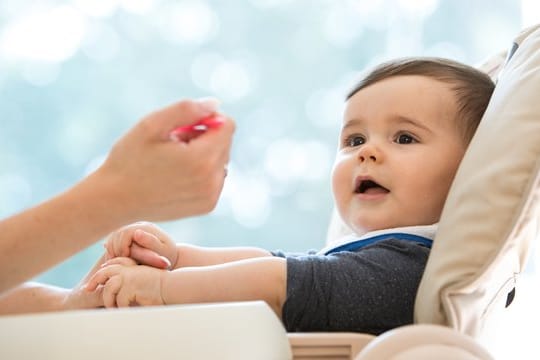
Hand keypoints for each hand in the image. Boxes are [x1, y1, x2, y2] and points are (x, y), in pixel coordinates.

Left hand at [86, 257, 164, 307]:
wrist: (173, 287)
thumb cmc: (163, 286)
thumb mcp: (145, 279)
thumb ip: (134, 279)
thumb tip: (122, 287)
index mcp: (132, 265)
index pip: (113, 264)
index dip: (103, 270)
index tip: (96, 279)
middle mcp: (129, 269)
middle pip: (105, 271)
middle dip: (94, 280)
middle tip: (87, 289)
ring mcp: (129, 277)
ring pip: (109, 288)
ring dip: (108, 300)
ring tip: (112, 308)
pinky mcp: (131, 287)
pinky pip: (119, 300)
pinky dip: (120, 308)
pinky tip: (125, 311)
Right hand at [88, 98, 234, 222]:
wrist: (114, 200)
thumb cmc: (130, 160)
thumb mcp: (152, 125)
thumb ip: (187, 110)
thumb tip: (215, 105)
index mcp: (202, 159)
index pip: (227, 125)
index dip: (205, 118)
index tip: (181, 126)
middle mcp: (213, 181)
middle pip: (225, 142)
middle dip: (203, 136)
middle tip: (172, 143)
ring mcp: (211, 196)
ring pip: (221, 160)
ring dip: (203, 154)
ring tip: (173, 160)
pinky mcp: (206, 206)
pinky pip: (215, 178)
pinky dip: (201, 172)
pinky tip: (176, 175)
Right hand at [104, 222, 177, 268]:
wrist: (171, 257)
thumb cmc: (168, 257)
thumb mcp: (162, 251)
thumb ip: (150, 242)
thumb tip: (137, 233)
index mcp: (146, 227)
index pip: (125, 233)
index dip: (122, 246)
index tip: (125, 258)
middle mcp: (138, 226)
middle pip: (117, 235)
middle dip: (116, 249)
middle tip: (121, 262)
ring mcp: (132, 230)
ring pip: (113, 238)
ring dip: (114, 251)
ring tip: (121, 262)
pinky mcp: (128, 237)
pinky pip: (112, 242)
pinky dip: (113, 251)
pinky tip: (120, 260)